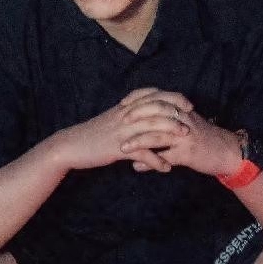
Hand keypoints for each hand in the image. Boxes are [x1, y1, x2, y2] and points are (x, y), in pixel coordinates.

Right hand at [54, 88, 193, 173]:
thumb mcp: (113, 119)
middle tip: (191, 121)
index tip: (187, 103)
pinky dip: (156, 160)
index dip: (172, 97)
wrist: (71, 146)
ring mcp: (122, 131)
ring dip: (171, 133)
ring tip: (185, 140)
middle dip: (176, 113)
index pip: (153, 95)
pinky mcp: (117, 148)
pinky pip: (141, 153)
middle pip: (156, 107)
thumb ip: (129, 113)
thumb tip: (145, 112)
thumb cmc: (93, 134)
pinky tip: (166, 168)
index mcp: (126, 107)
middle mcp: (126, 115)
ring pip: (151, 126)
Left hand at [118, 90, 243, 177]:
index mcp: (182, 110)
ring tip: (123, 148)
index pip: (157, 98)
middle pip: (155, 114)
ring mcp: (185, 137)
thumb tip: (150, 118)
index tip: (122, 103)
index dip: (139, 99)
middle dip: (135, 118)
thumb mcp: (187, 124)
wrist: (227, 152)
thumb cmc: (205, 138)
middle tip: (118, 123)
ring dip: (138, 142)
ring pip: (158, 136)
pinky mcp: (188, 153)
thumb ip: (169, 121)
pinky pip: (166, 158)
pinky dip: (150, 163)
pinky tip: (137, 167)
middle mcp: (183, 120)